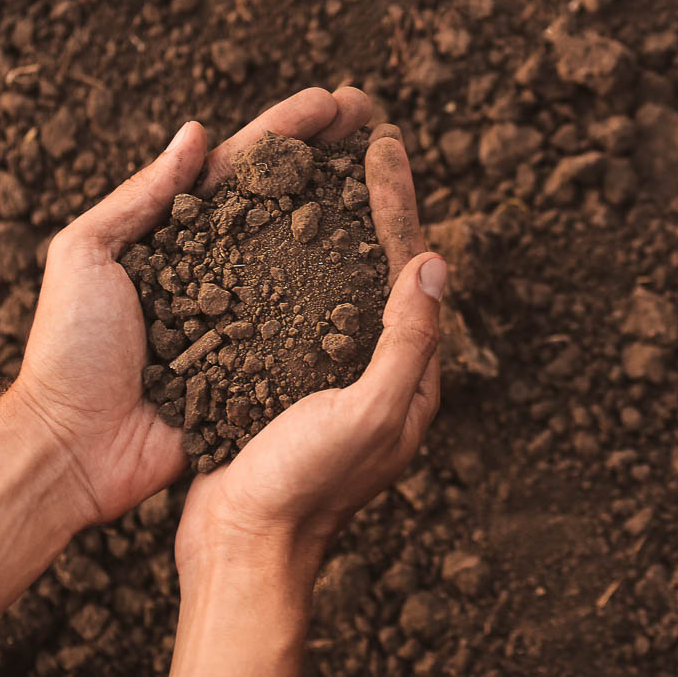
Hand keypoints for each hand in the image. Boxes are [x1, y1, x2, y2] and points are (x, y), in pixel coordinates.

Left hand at [8, 87, 373, 523]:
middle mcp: (219, 268)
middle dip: (332, 155)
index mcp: (178, 234)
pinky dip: (348, 296)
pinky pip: (312, 327)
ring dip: (351, 213)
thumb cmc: (69, 349)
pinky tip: (385, 268)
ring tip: (394, 176)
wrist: (75, 447)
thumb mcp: (86, 255)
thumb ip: (140, 196)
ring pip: (309, 255)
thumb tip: (198, 132)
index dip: (290, 128)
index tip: (336, 100)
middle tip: (377, 119)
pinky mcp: (262, 366)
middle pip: (287, 198)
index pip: (242, 166)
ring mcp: (246, 316)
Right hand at [174, 125, 443, 573]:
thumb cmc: (303, 486)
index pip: (413, 266)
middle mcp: (379, 368)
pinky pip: (300, 303)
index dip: (398, 201)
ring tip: (316, 164)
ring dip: (332, 218)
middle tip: (361, 132)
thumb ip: (408, 341)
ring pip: (340, 276)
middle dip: (375, 197)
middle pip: (383, 262)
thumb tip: (436, 260)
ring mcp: (332, 372)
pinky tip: (265, 229)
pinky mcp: (288, 378)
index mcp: (410, 375)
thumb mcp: (367, 413)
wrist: (242, 546)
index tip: (382, 142)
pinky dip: (291, 257)